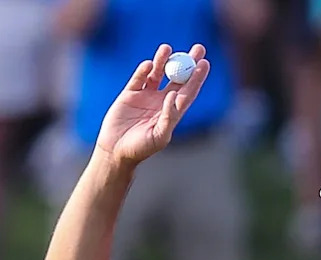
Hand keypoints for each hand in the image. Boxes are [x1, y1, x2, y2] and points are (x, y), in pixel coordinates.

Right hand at [95, 44, 209, 165]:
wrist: (115, 150)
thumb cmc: (141, 148)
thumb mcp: (159, 136)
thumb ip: (169, 117)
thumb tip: (174, 95)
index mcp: (172, 112)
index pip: (189, 91)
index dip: (197, 77)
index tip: (204, 63)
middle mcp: (162, 102)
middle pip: (178, 78)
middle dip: (188, 62)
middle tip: (198, 47)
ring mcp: (146, 97)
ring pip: (158, 74)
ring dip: (164, 60)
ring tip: (167, 48)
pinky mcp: (129, 95)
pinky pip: (138, 78)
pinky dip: (143, 71)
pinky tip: (148, 64)